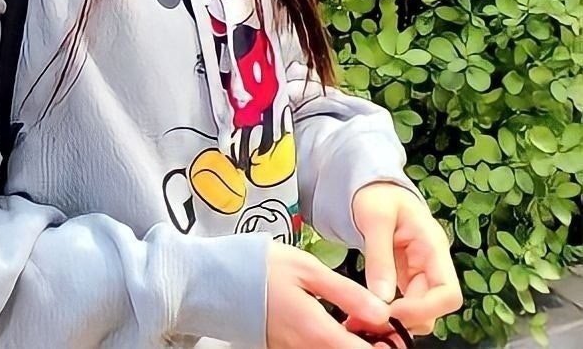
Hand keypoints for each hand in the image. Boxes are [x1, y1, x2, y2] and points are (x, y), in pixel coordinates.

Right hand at [266, 241, 399, 348]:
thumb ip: (347, 292)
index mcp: (317, 332)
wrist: (215, 279)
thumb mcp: (308, 269)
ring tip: (357, 316)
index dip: (387, 344)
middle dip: (371, 343)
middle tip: (376, 319)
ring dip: (351, 341)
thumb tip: (382, 312)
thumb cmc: (260, 268)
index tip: (393, 327)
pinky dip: (332, 340)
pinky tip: (334, 320)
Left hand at [344, 181, 463, 343]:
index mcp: (433, 245)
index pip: (448, 292)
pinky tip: (369, 312)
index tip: (391, 313)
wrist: (373, 186)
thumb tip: (382, 298)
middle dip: (409, 319)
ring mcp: (423, 272)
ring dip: (400, 320)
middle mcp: (433, 263)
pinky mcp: (409, 278)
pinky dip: (392, 313)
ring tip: (367, 319)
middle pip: (436, 307)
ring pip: (422, 311)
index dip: (425, 310)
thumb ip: (379, 256)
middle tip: (373, 322)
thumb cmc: (377, 194)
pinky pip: (408, 304)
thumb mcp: (374, 217)